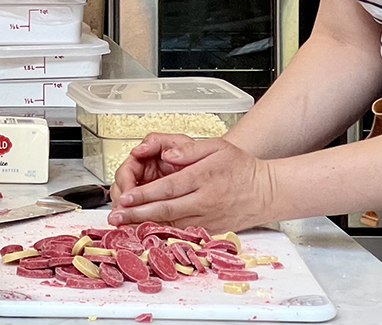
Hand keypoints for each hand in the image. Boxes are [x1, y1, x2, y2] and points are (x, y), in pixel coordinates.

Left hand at [107, 137, 276, 231]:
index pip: (167, 188)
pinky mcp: (210, 230)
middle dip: (136, 214)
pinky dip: (164, 236)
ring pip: (171, 225)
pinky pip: (183, 233)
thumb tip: (167, 155)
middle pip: (165, 210)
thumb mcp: (217, 147)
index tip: (124, 197)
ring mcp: (207, 218)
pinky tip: (147, 235)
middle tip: (115, 217)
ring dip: (146, 227)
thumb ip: (189, 149)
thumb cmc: (241, 167)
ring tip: (124, 228)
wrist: (266, 192)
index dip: (143, 194)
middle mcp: (204, 201)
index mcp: (202, 178)